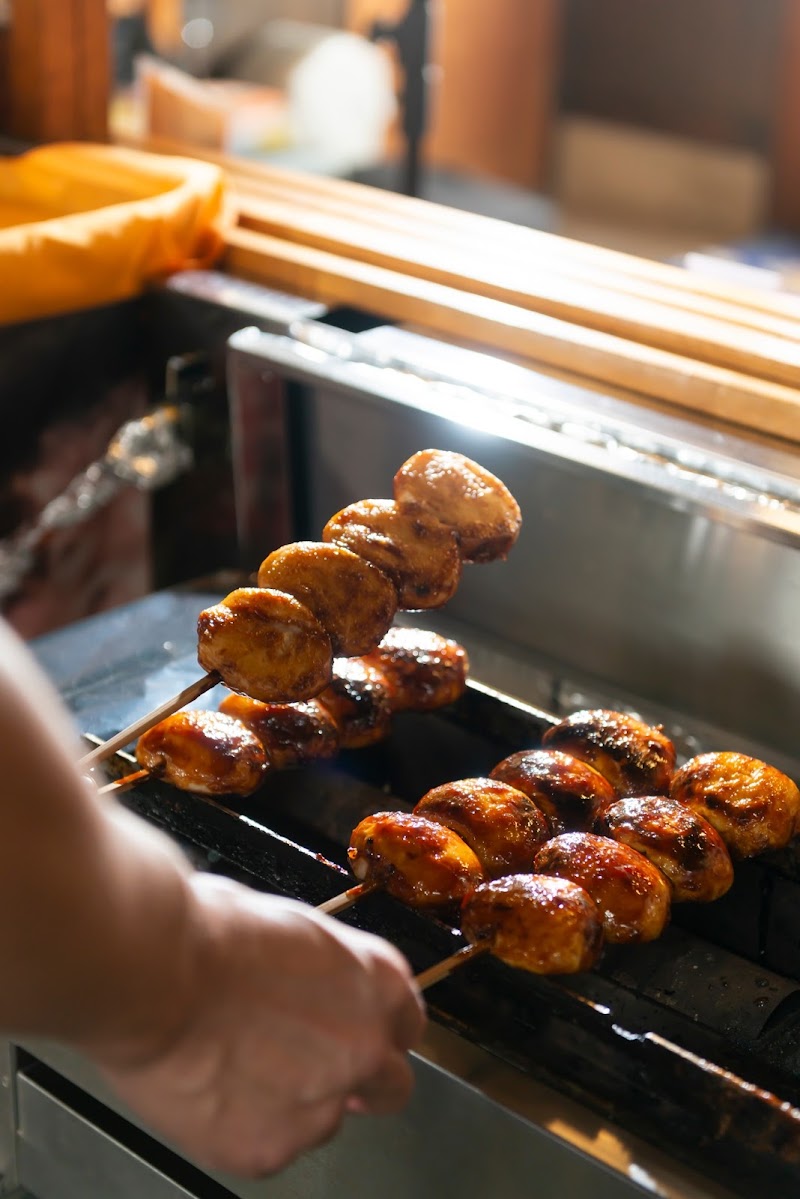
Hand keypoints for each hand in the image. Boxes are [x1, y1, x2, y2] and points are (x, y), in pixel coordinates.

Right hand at [96, 873, 425, 1177]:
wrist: (154, 974)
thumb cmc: (206, 934)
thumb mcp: (290, 927)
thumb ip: (321, 972)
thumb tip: (308, 984)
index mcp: (374, 981)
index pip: (407, 1020)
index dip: (381, 1028)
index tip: (364, 1033)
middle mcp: (362, 1047)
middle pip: (391, 1084)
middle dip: (363, 1082)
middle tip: (314, 1070)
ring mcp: (319, 1105)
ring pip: (324, 1121)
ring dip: (295, 1103)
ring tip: (237, 1068)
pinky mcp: (268, 1149)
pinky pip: (269, 1146)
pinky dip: (244, 1127)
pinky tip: (212, 1090)